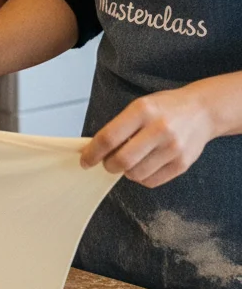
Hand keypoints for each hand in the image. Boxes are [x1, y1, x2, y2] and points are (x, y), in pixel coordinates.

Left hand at [80, 83, 216, 186]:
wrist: (202, 111)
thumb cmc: (165, 108)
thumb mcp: (140, 106)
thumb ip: (120, 127)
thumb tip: (97, 151)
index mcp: (143, 110)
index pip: (109, 137)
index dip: (93, 152)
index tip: (85, 161)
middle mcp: (159, 129)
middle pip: (122, 160)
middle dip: (108, 166)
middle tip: (108, 163)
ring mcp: (172, 148)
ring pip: (136, 174)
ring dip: (126, 172)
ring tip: (130, 161)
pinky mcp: (182, 164)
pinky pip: (151, 182)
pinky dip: (141, 178)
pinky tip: (144, 166)